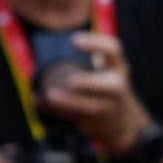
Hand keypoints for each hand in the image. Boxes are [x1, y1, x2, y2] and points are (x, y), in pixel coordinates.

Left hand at [36, 31, 147, 158]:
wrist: (122, 120)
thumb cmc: (107, 88)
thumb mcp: (107, 71)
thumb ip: (90, 60)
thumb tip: (51, 49)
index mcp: (117, 68)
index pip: (113, 51)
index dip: (96, 43)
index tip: (74, 41)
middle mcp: (116, 87)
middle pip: (109, 86)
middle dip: (89, 83)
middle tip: (70, 80)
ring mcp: (106, 107)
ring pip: (88, 106)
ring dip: (67, 101)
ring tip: (48, 95)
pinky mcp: (92, 121)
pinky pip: (72, 117)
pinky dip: (53, 110)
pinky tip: (40, 101)